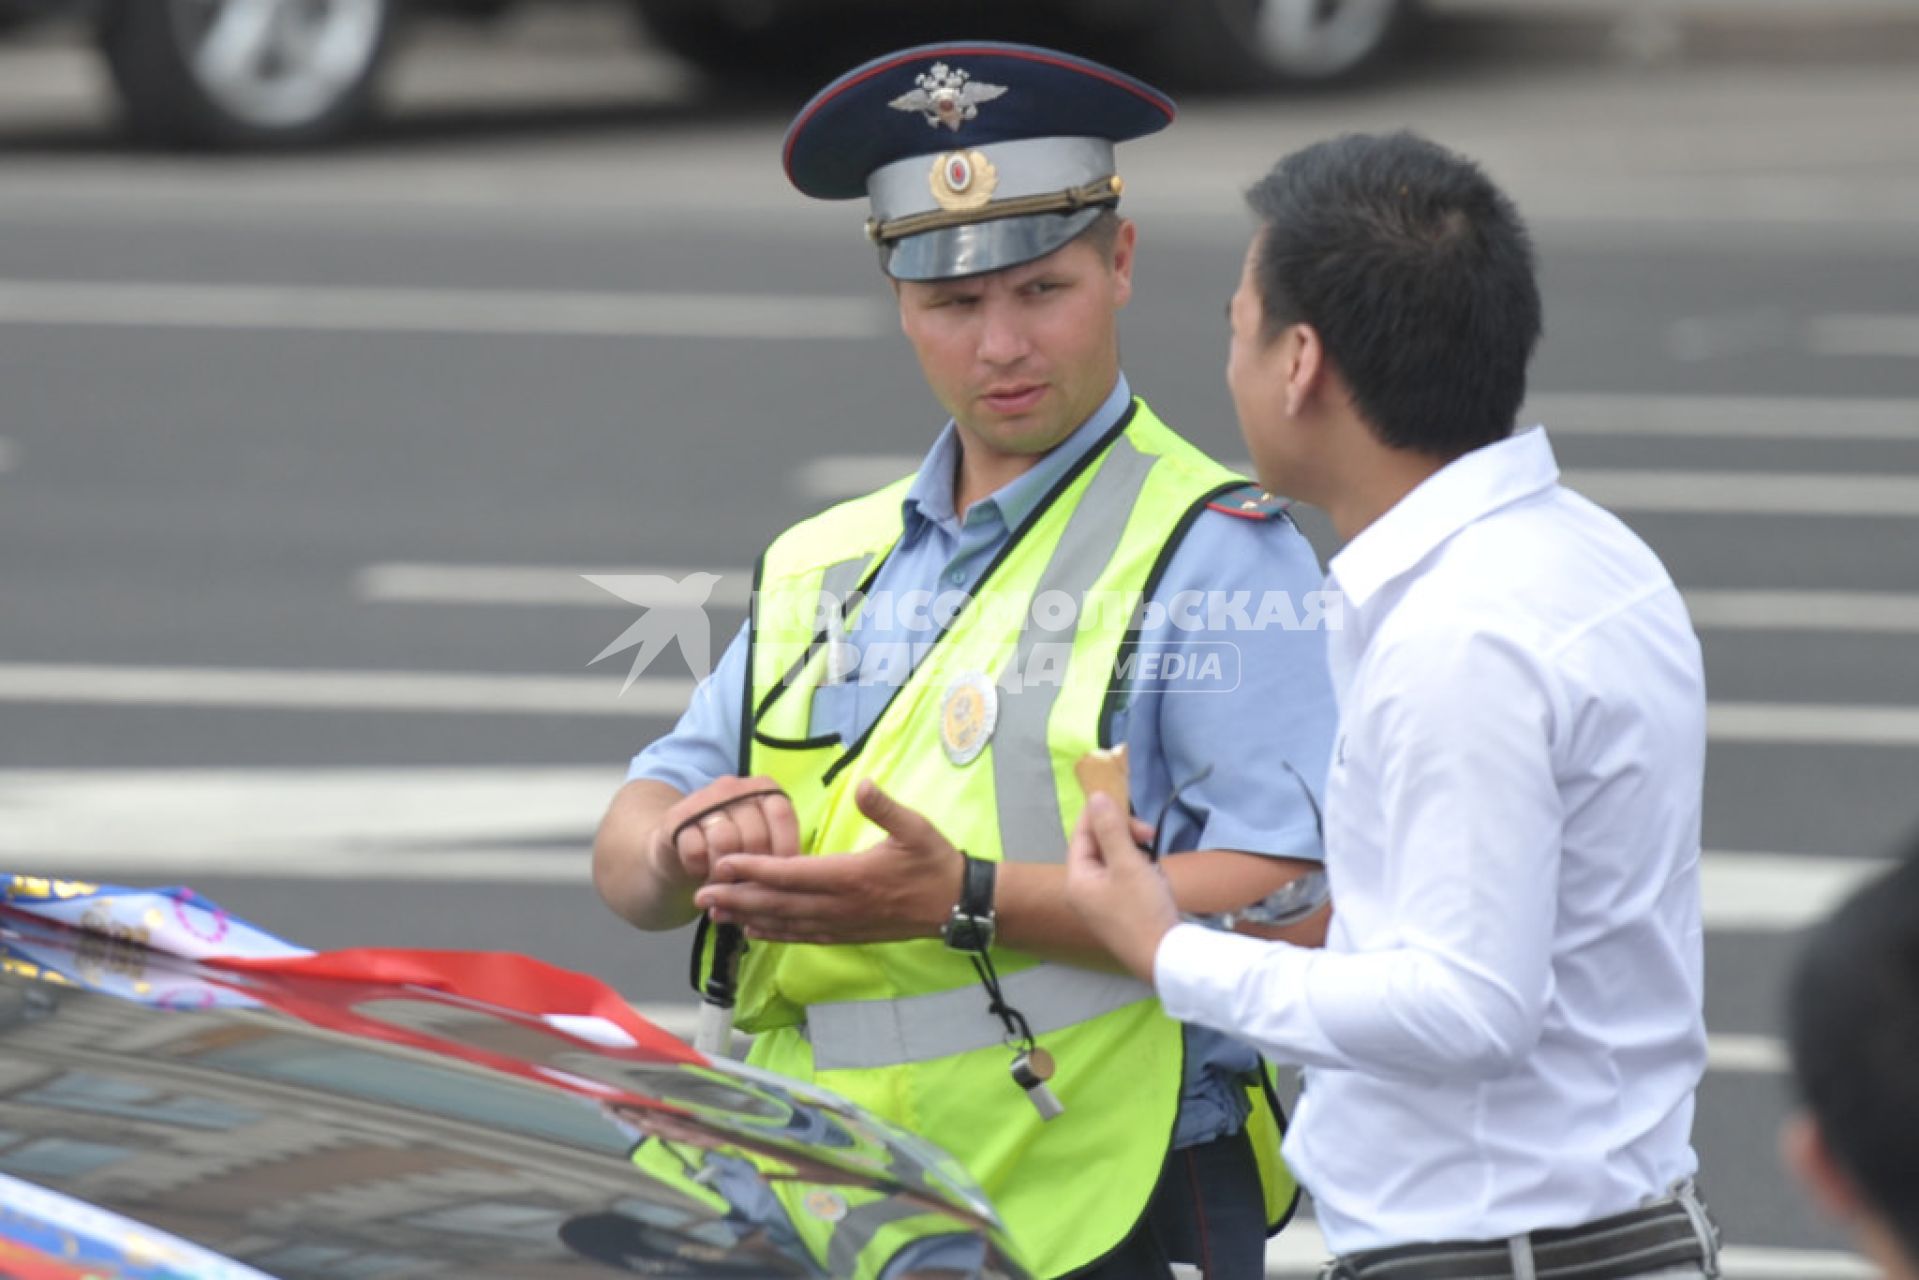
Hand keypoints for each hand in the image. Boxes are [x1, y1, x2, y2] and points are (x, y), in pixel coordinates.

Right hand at [650, 775, 798, 892]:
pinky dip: (701, 870)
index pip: (782, 816)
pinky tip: (701, 874)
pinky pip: (696, 851)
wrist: (678, 844)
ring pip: (725, 842)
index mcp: (763, 789)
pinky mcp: (676, 819)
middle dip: (754, 870)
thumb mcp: (760, 841)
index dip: (785, 851)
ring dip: (727, 873)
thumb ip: (779, 850)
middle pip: (755, 835)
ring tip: (726, 884)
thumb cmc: (732, 846)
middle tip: (749, 886)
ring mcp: (703, 800)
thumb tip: (798, 877)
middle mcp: (734, 787)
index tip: (781, 877)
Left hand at [693, 779, 960, 943]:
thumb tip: (864, 783)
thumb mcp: (915, 829)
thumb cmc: (935, 863)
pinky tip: (754, 930)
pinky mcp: (847, 934)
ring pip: (786, 924)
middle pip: (778, 904)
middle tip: (700, 895)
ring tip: (715, 914)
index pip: (791, 874)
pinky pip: (803, 937)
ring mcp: (842, 924)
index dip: (755, 870)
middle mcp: (840, 905)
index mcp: (851, 876)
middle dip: (737, 898)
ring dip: (748, 918)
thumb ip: (885, 808)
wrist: (957, 905)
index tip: (723, 864)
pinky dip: (775, 934)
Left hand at [1064, 793, 1180, 983]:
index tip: (1128, 807)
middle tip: (1149, 835)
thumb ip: (1111, 829)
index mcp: (1077, 879)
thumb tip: (1096, 796)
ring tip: (1154, 864)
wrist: (1166, 958)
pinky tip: (1156, 879)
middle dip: (1124, 836)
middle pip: (1098, 846)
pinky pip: (1124, 878)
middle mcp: (1083, 891)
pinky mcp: (1119, 911)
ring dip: (1135, 853)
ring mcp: (1101, 903)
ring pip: (1114, 861)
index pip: (1082, 834)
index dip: (1102, 815)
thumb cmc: (1143, 910)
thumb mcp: (1128, 864)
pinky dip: (1140, 872)